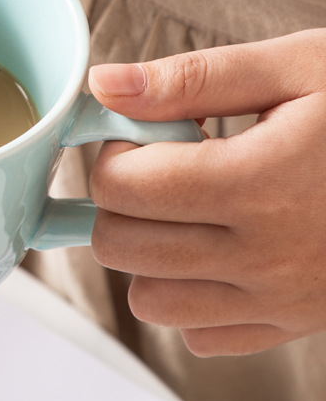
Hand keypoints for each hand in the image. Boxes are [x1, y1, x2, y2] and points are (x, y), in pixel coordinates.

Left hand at [87, 29, 325, 355]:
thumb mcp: (296, 67)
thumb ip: (190, 79)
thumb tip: (105, 85)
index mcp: (261, 183)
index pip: (121, 187)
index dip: (113, 151)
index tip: (138, 131)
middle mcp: (268, 256)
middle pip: (122, 245)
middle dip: (118, 198)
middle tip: (157, 162)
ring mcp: (283, 300)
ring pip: (150, 300)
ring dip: (146, 250)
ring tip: (185, 203)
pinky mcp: (296, 323)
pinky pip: (201, 333)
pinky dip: (188, 294)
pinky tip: (216, 246)